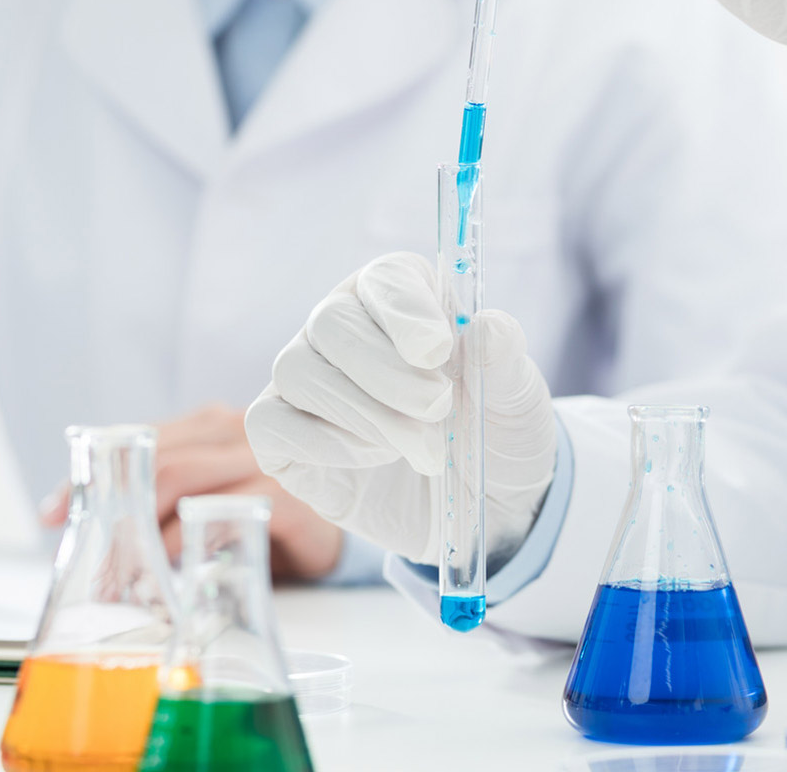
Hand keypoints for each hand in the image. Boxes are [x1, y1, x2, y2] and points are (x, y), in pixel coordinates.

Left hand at [39, 404, 344, 580]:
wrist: (334, 534)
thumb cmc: (260, 516)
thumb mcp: (204, 499)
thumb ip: (155, 497)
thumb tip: (67, 519)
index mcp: (211, 425)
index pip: (136, 441)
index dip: (89, 477)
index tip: (49, 516)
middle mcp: (237, 431)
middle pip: (159, 458)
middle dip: (113, 505)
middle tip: (83, 552)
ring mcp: (266, 460)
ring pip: (185, 479)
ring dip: (143, 527)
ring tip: (117, 569)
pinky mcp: (291, 497)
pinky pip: (228, 512)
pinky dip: (192, 539)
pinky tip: (172, 567)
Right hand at [245, 252, 556, 564]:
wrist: (483, 507)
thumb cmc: (496, 435)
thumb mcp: (517, 401)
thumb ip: (504, 360)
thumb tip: (489, 326)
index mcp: (406, 300)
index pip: (385, 279)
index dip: (405, 311)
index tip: (437, 351)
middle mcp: (346, 327)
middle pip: (331, 321)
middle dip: (387, 373)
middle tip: (438, 411)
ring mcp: (308, 379)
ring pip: (298, 369)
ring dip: (365, 413)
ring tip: (425, 449)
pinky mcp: (282, 433)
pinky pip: (269, 421)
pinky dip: (323, 441)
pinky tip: (373, 458)